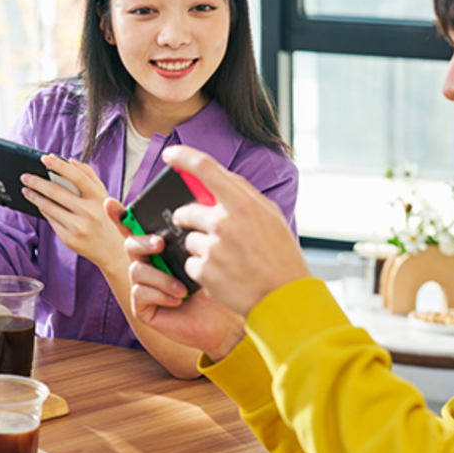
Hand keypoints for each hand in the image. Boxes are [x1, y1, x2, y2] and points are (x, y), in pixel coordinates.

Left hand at [21, 154, 126, 273]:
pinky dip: (43, 210)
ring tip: (26, 190)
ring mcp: (78, 227)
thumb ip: (89, 176)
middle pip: (56, 192)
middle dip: (37, 182)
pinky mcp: (69, 239)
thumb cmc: (106, 219)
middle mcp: (89, 212)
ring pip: (49, 207)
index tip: (45, 158)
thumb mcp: (103, 196)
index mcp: (99, 198)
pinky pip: (51, 221)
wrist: (112, 251)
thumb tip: (71, 161)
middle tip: (26, 177)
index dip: (59, 165)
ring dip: (34, 196)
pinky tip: (39, 204)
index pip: (77, 176)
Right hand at [104, 199, 244, 361]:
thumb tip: (187, 213)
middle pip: (131, 244)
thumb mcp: (203, 257)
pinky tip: (176, 300)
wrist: (220, 321)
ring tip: (182, 289)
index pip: (136, 230)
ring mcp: (142, 286)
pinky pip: (140, 292)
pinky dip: (160, 295)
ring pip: (136, 270)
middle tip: (159, 245)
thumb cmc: (213, 288)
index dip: (120, 216)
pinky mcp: (142, 306)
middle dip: (143, 242)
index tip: (111, 204)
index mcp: (159, 250)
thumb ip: (189, 238)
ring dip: (161, 278)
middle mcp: (147, 265)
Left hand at [163, 146, 310, 316]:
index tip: (169, 153)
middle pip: (186, 211)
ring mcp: (213, 247)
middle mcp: (224, 222)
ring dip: (200, 247)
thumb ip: (244, 194)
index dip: (183, 156)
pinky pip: (190, 262)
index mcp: (243, 204)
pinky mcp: (204, 270)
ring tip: (226, 260)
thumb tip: (219, 176)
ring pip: (188, 239)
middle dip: (188, 219)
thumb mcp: (271, 216)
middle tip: (207, 232)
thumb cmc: (280, 256)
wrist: (284, 298)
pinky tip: (223, 275)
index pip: (206, 168)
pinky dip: (201, 269)